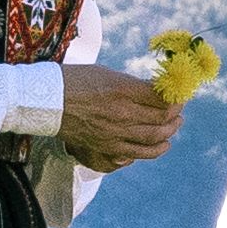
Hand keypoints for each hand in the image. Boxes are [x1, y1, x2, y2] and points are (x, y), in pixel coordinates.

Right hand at [50, 60, 182, 175]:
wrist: (47, 102)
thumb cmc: (75, 81)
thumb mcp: (107, 74)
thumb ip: (133, 85)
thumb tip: (155, 92)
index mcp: (123, 89)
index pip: (161, 97)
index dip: (175, 97)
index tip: (177, 94)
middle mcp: (122, 112)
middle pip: (162, 118)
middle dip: (175, 115)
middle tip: (179, 111)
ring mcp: (115, 133)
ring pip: (154, 138)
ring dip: (169, 133)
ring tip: (174, 128)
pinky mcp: (107, 147)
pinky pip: (138, 153)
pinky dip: (154, 150)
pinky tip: (162, 145)